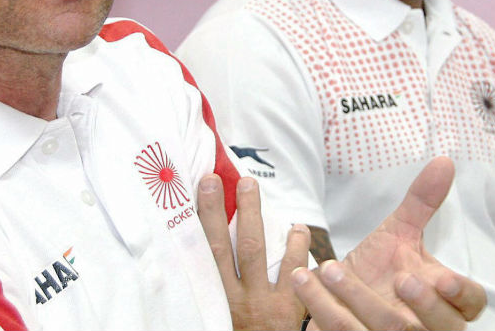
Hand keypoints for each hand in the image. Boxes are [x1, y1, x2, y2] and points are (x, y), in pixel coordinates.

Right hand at [197, 174, 309, 330]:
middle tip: (218, 178)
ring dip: (253, 216)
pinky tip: (297, 228)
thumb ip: (213, 290)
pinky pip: (294, 272)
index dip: (199, 221)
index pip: (202, 254)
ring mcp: (263, 302)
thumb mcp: (216, 316)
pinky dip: (296, 248)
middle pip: (224, 246)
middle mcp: (235, 298)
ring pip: (255, 251)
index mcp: (214, 299)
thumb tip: (200, 255)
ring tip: (249, 186)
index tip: (197, 190)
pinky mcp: (290, 309)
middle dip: (219, 210)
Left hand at [292, 157, 484, 329]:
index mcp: (443, 299)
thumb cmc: (380, 269)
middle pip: (439, 328)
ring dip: (355, 298)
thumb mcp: (399, 233)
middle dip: (422, 305)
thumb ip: (421, 202)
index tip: (440, 277)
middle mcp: (424, 327)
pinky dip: (323, 308)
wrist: (338, 296)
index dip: (461, 295)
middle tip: (399, 278)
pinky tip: (304, 280)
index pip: (471, 304)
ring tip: (328, 267)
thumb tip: (444, 161)